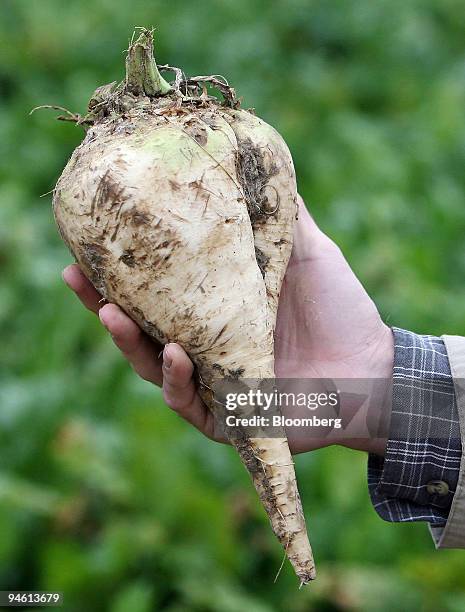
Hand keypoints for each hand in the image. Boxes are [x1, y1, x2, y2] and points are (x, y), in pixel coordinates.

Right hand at [62, 197, 392, 454]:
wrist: (374, 366)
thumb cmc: (339, 308)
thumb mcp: (306, 252)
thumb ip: (280, 216)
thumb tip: (260, 160)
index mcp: (211, 310)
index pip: (153, 291)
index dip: (119, 270)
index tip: (89, 242)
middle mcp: (203, 347)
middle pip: (138, 330)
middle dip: (102, 305)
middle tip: (77, 275)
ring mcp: (212, 384)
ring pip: (153, 368)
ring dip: (129, 343)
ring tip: (111, 314)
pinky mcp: (229, 419)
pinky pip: (191, 403)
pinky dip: (179, 380)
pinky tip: (177, 353)